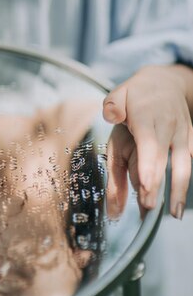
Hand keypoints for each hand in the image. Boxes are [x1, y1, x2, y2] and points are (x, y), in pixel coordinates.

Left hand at [103, 65, 192, 219]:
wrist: (166, 81)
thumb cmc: (137, 93)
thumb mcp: (119, 93)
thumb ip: (112, 106)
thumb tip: (110, 117)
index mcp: (147, 116)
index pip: (148, 141)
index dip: (147, 163)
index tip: (144, 183)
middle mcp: (167, 125)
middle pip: (163, 158)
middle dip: (157, 183)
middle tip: (148, 208)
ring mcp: (181, 133)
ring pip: (182, 163)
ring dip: (178, 189)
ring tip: (173, 214)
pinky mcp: (189, 139)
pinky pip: (189, 162)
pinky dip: (185, 181)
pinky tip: (178, 201)